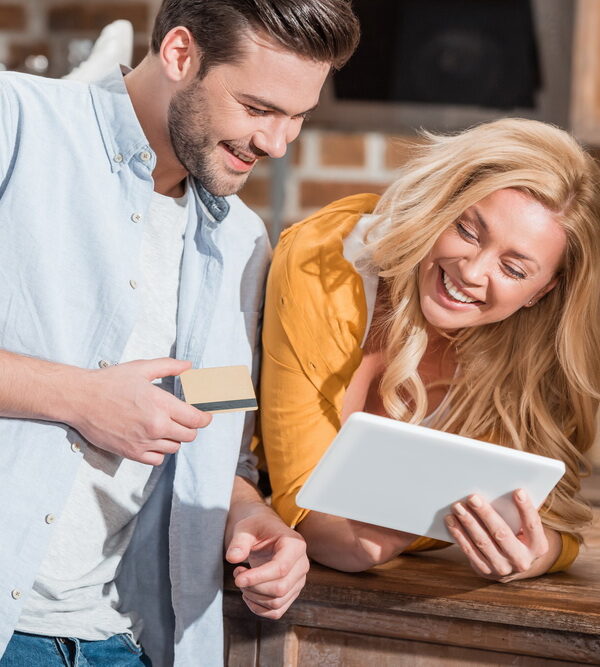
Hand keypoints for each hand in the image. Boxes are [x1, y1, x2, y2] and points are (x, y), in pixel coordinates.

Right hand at [69, 358, 210, 464]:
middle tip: (185, 420)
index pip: (196, 420)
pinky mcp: (131, 453)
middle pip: (189, 436)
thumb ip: (169, 367)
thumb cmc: (108, 382)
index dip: (204, 418)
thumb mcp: (141, 368)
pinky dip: (160, 452)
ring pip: (174, 448)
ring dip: (175, 439)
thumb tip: (188, 365)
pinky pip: (157, 460)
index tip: (204, 416)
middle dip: (191, 428)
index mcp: (161, 404)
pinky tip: (154, 440)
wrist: (80, 399)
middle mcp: (156, 426)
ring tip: (166, 427)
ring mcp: (143, 442)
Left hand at [226, 511, 308, 618]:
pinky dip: (258, 608)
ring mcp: (299, 580)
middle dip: (253, 587)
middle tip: (237, 575)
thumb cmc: (256, 528)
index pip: (281, 568)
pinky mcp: (292, 592)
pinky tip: (247, 594)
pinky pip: (277, 611)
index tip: (237, 578)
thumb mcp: (246, 528)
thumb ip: (239, 542)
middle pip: (280, 589)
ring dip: (253, 597)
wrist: (266, 532)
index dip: (258, 577)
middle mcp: (302, 564)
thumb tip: (232, 558)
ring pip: (277, 602)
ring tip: (241, 579)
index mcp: (295, 544)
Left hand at [444, 489, 549, 581]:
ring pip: (482, 542)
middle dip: (485, 514)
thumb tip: (507, 488)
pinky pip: (469, 551)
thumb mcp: (527, 529)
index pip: (532, 525)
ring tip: (457, 506)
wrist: (512, 566)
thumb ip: (519, 513)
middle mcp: (522, 560)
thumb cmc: (519, 535)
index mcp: (538, 546)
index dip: (526, 508)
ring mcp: (503, 568)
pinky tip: (451, 520)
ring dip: (468, 522)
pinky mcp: (485, 570)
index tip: (518, 491)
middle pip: (502, 534)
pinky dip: (459, 534)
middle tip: (472, 497)